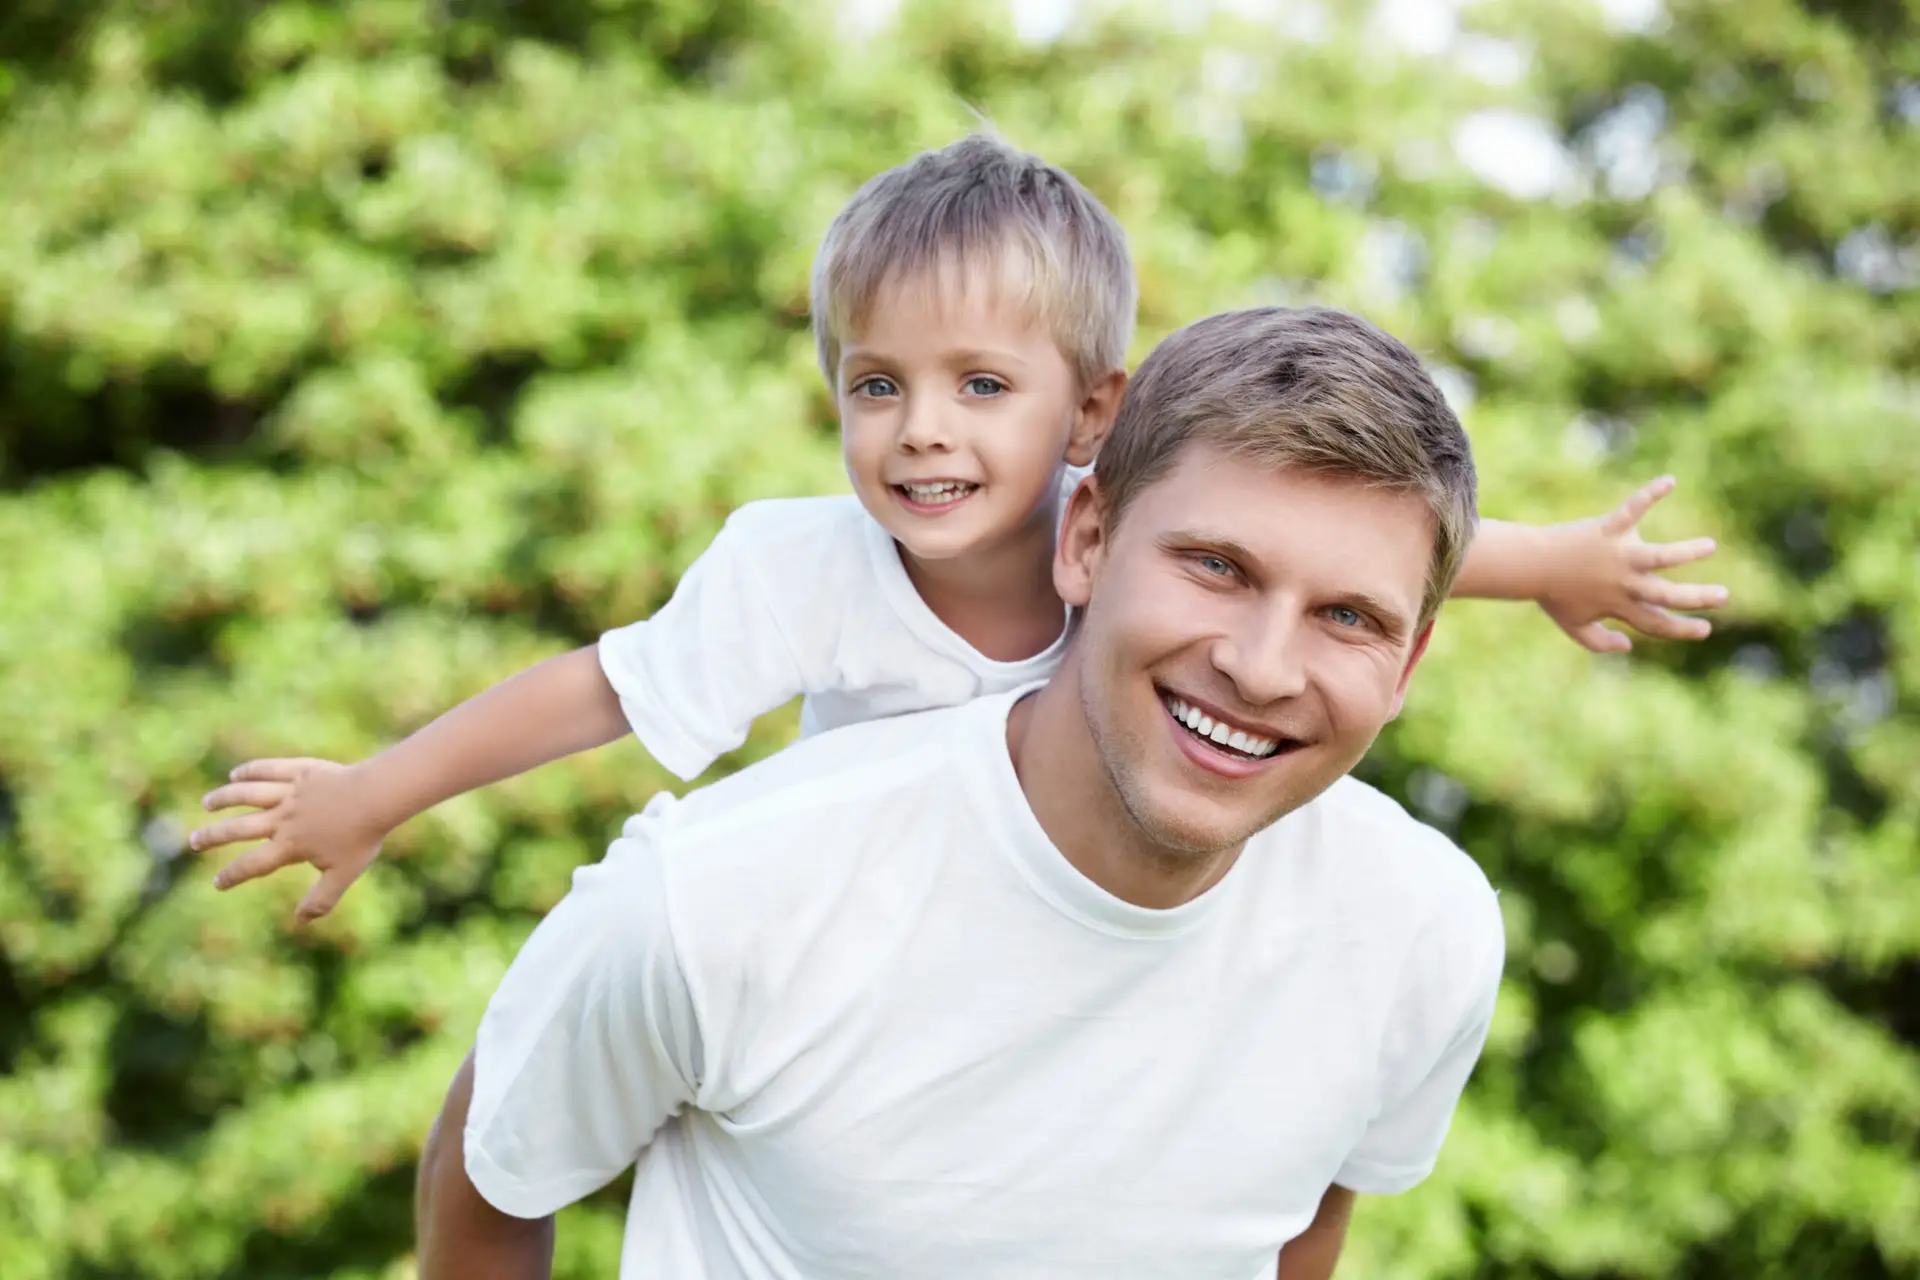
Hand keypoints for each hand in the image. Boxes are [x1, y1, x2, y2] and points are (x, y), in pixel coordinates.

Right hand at [190, 758, 387, 922]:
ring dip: (224, 798)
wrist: (377, 798)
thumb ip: (321, 899)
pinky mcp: (300, 771)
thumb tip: (301, 920)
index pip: (252, 865)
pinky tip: (235, 774)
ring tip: (208, 803)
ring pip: (247, 794)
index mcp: (290, 846)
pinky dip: (250, 771)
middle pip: (238, 828)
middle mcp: (283, 819)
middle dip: (212, 837)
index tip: (217, 883)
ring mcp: (290, 793)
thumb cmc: (362, 837)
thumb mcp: (343, 874)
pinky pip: (269, 770)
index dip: (232, 875)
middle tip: (193, 842)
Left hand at [1538, 475, 1728, 653]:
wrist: (1530, 565)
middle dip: (1697, 598)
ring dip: (1687, 552)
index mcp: (1619, 606)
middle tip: (1722, 595)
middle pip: (1667, 596)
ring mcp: (1618, 556)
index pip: (1657, 623)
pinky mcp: (1608, 530)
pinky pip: (1633, 509)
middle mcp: (1624, 584)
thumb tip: (1629, 645)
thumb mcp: (1574, 626)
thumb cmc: (1552, 595)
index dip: (1681, 629)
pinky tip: (1669, 481)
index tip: (1704, 629)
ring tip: (1709, 546)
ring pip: (1660, 557)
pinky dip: (1650, 493)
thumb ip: (1600, 643)